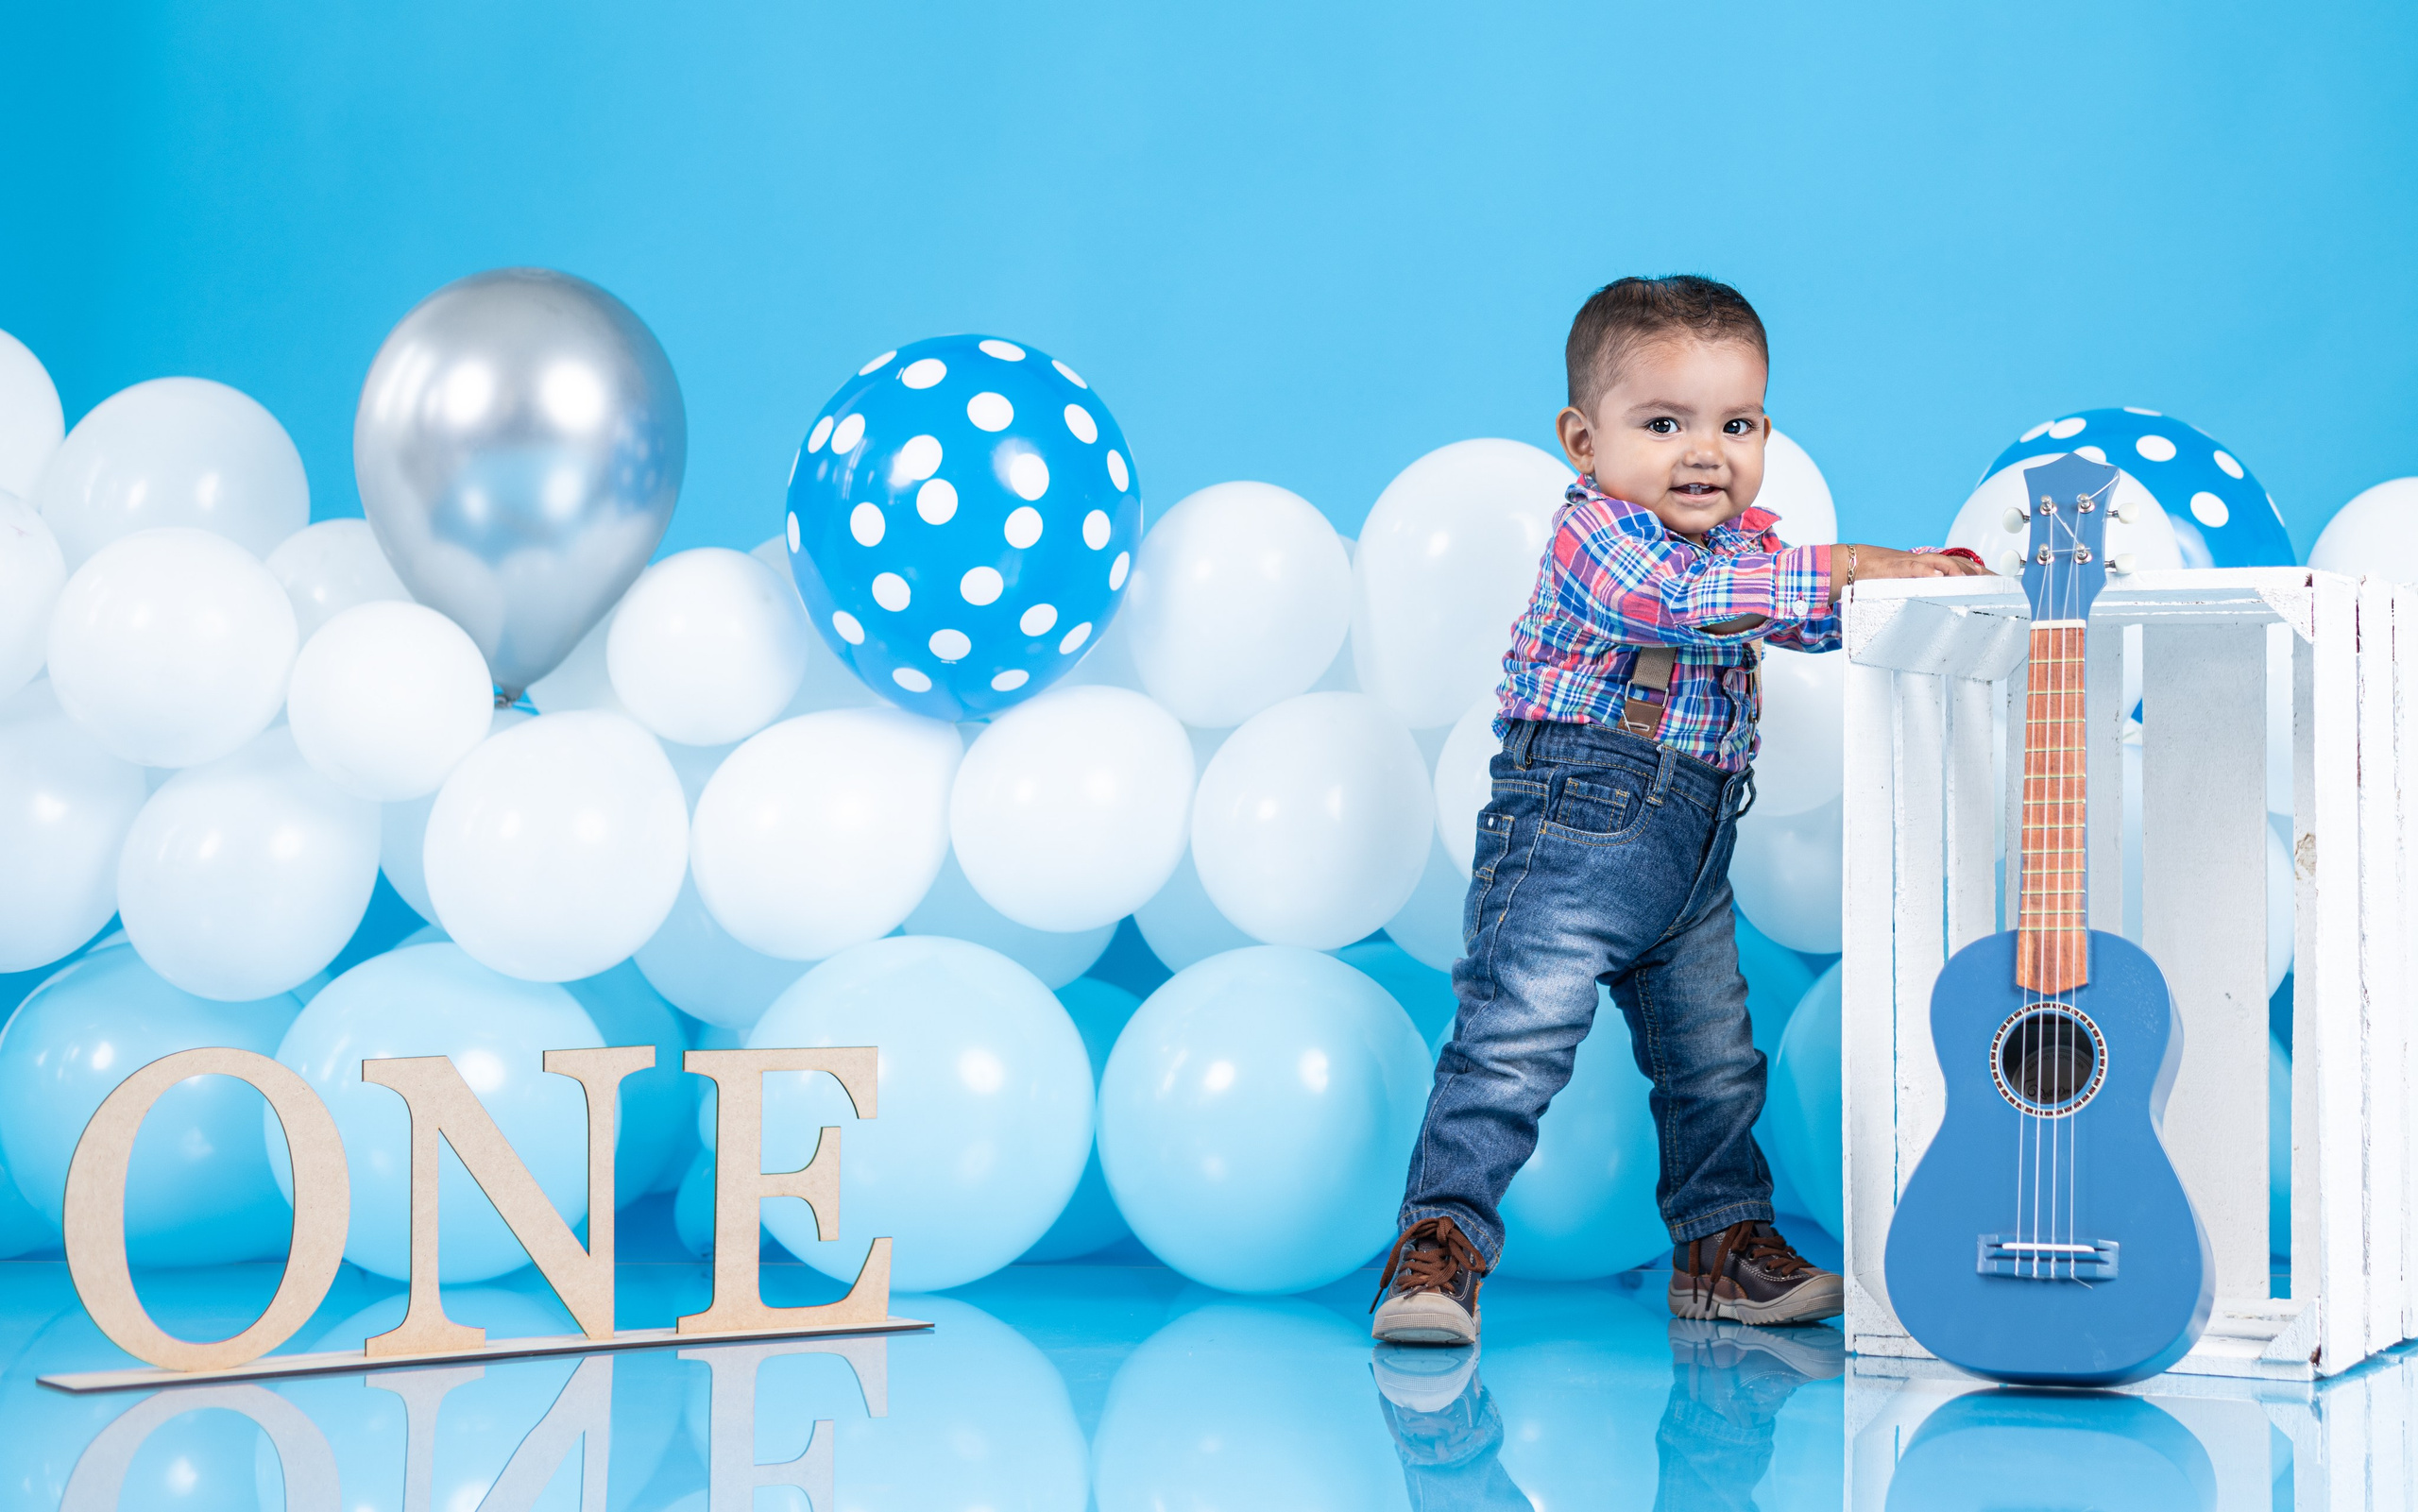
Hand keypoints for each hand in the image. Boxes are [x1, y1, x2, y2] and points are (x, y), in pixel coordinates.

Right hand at [1829, 544, 1991, 601]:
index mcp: (1929, 569)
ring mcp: (1913, 564)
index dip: (1981, 576)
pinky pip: (1917, 568)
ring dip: (1960, 571)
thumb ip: (1922, 595)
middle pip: (1959, 565)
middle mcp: (1925, 564)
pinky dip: (1929, 571)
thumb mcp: (1904, 588)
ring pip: (1942, 563)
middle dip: (1979, 574)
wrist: (1854, 563)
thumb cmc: (1876, 578)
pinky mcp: (1898, 567)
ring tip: (1974, 580)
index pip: (1960, 569)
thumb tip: (1937, 613)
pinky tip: (1940, 578)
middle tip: (1998, 584)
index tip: (1999, 584)